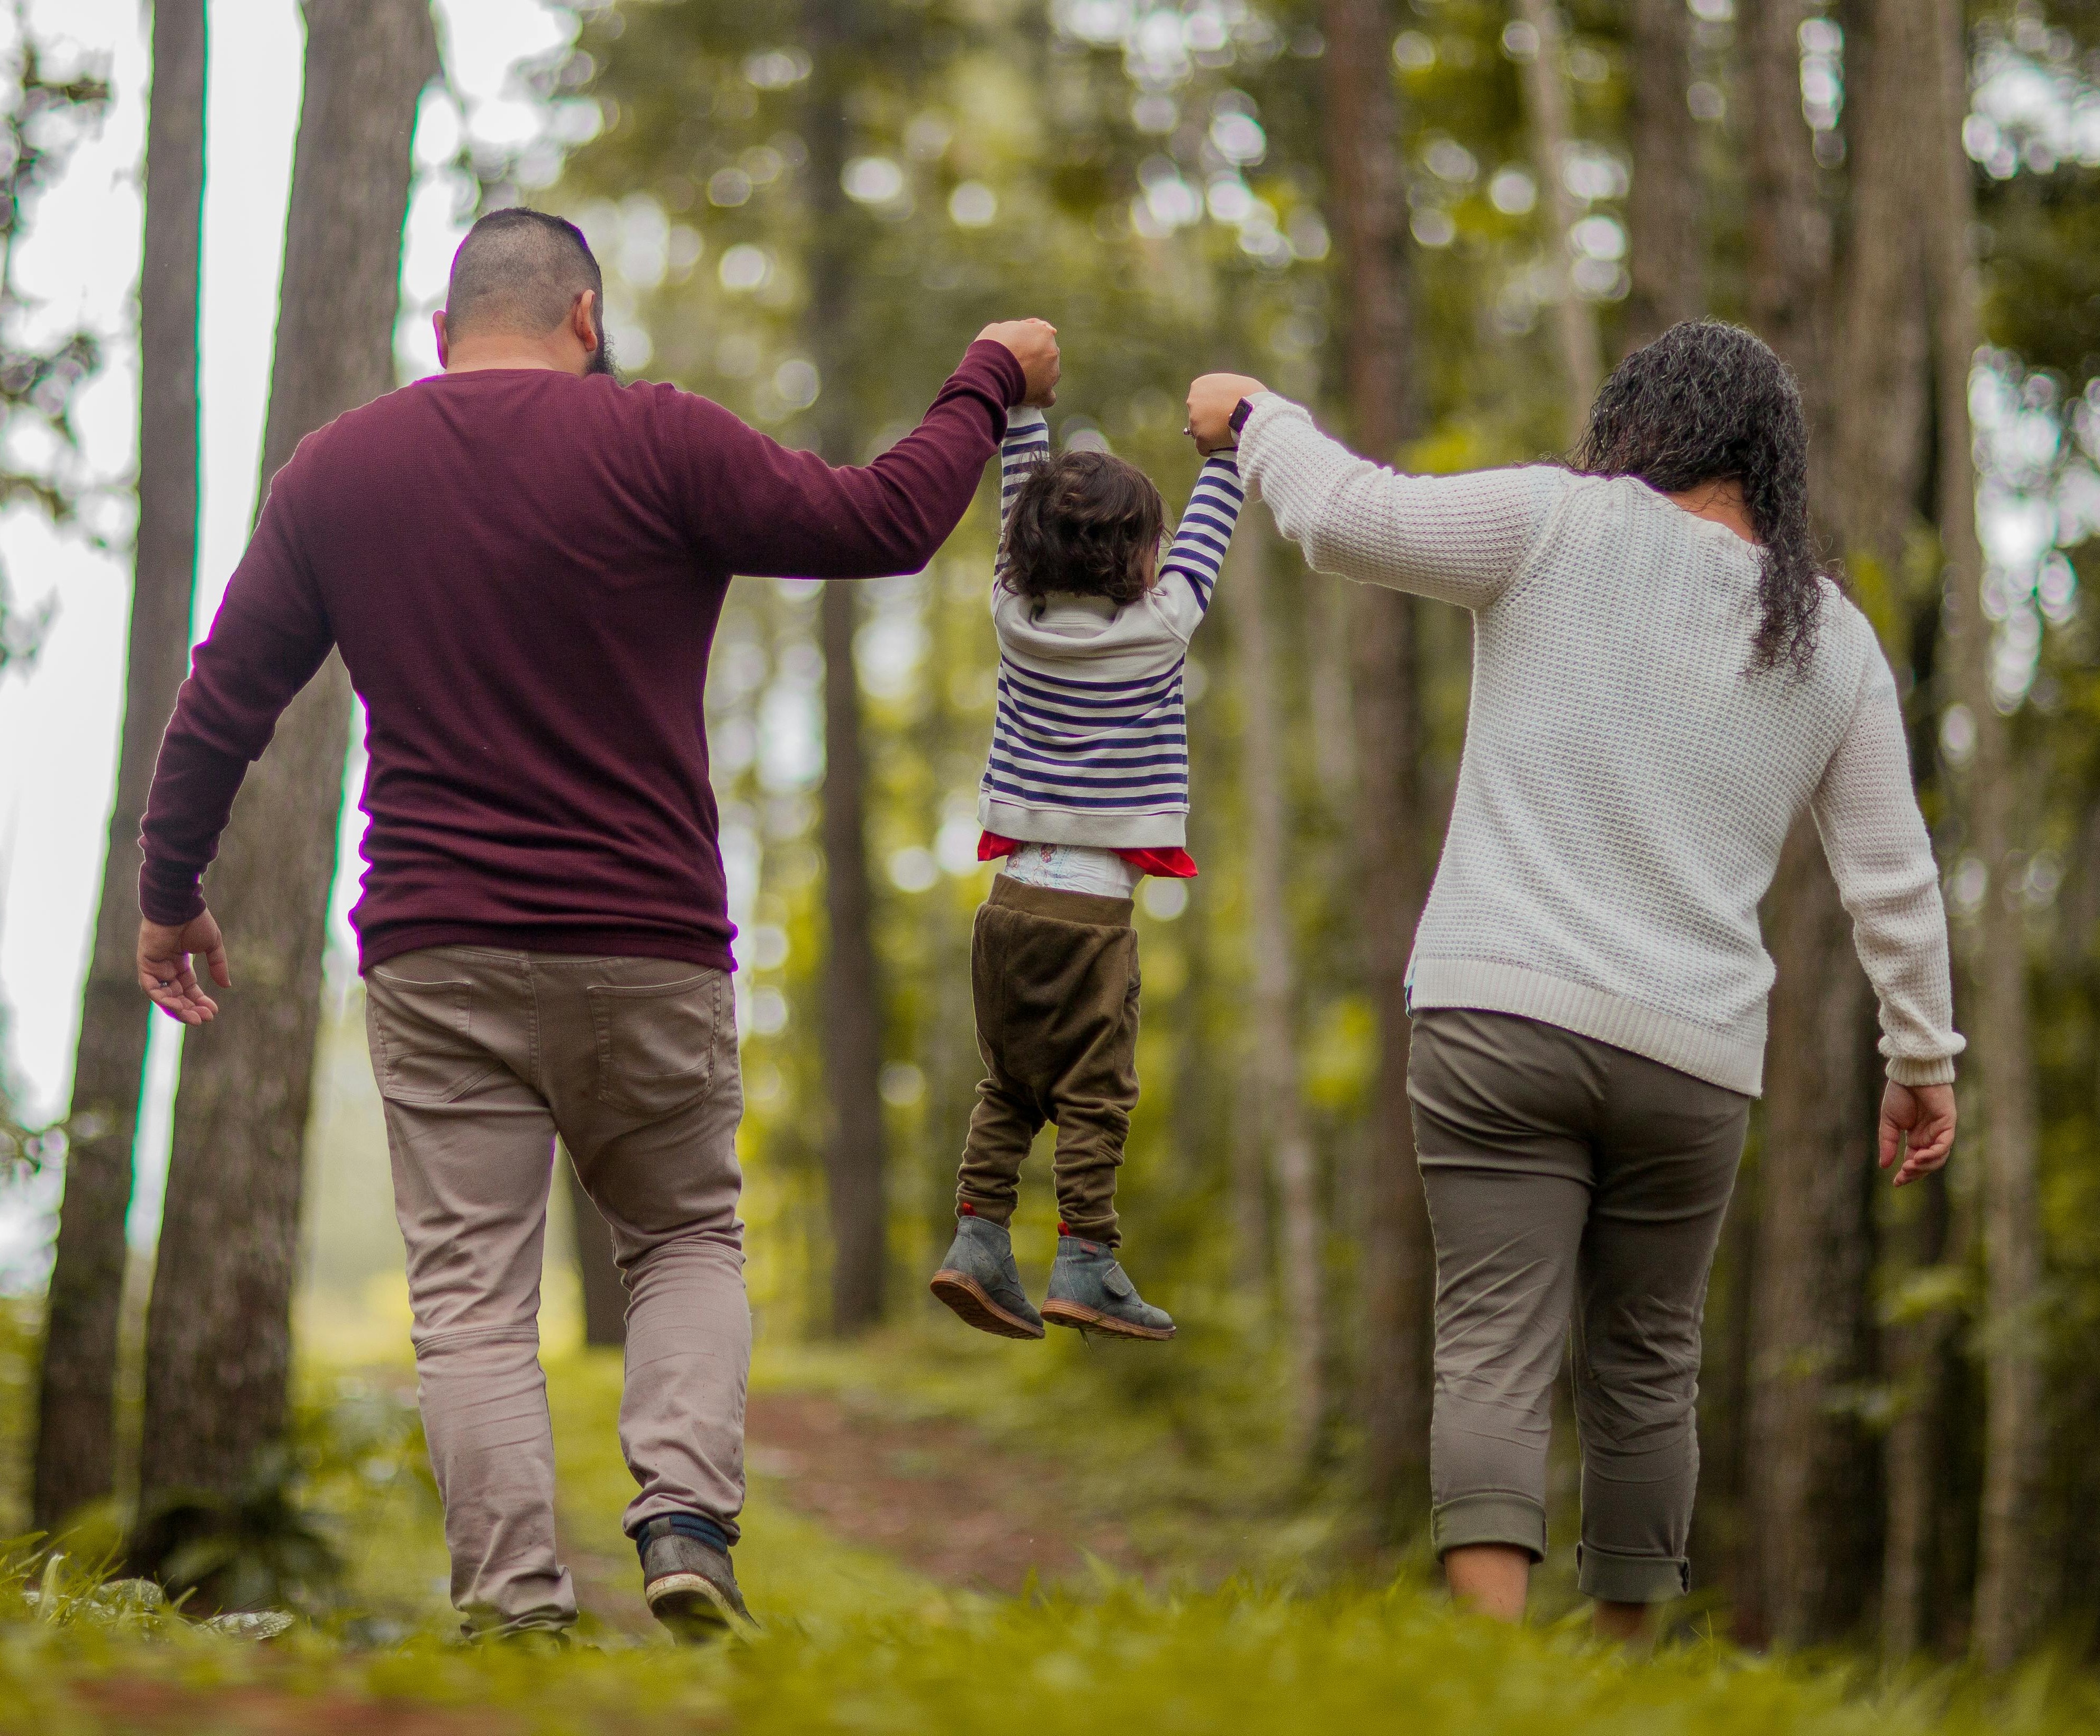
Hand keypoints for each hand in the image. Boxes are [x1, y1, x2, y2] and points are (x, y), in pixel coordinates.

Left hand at [138, 910, 230, 1025]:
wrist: (180, 906)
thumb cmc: (196, 921)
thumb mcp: (212, 946)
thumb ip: (217, 965)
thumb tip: (226, 985)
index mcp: (180, 963)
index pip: (189, 988)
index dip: (200, 1000)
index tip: (213, 1011)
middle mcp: (166, 967)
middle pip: (177, 995)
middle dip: (190, 1008)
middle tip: (205, 1019)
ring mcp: (155, 966)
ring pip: (164, 995)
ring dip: (178, 1008)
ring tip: (194, 1017)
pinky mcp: (145, 963)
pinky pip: (151, 987)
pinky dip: (163, 998)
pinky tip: (178, 1006)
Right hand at [978, 319, 1059, 406]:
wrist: (987, 370)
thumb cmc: (991, 347)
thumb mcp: (1001, 328)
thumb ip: (1015, 330)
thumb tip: (1018, 335)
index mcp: (1043, 333)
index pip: (1041, 335)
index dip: (1029, 341)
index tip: (1019, 347)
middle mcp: (1052, 351)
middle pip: (1048, 355)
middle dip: (1036, 359)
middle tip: (1018, 364)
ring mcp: (1051, 372)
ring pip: (1050, 375)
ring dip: (1039, 378)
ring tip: (1020, 381)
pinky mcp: (1045, 392)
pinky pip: (1048, 398)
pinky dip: (1040, 399)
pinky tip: (1032, 399)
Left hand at [1186, 372, 1267, 453]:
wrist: (1254, 410)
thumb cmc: (1252, 394)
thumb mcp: (1235, 383)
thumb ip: (1224, 390)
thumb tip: (1227, 398)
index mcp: (1199, 385)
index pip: (1200, 400)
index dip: (1212, 409)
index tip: (1222, 413)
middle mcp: (1192, 401)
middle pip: (1197, 416)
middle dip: (1208, 422)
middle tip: (1224, 425)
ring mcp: (1194, 420)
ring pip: (1199, 432)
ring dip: (1210, 435)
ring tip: (1227, 436)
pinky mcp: (1200, 438)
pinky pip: (1203, 448)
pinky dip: (1212, 449)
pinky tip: (1223, 447)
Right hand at [1878, 1080, 1955, 1186]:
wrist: (1910, 1073)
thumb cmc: (1900, 1093)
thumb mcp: (1889, 1122)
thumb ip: (1888, 1143)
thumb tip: (1884, 1165)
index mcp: (1917, 1137)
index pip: (1915, 1161)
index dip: (1907, 1174)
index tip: (1896, 1182)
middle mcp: (1930, 1137)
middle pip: (1928, 1164)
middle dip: (1915, 1173)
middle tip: (1902, 1177)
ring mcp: (1941, 1131)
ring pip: (1938, 1158)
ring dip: (1924, 1165)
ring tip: (1909, 1166)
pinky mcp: (1948, 1123)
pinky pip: (1944, 1145)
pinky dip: (1934, 1154)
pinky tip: (1919, 1156)